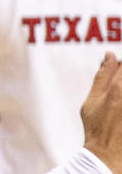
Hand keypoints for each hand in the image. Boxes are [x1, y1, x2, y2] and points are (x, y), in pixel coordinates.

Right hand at [81, 53, 121, 170]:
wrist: (108, 156)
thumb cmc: (97, 128)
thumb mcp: (93, 100)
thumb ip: (102, 76)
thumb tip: (109, 56)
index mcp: (118, 89)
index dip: (120, 65)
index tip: (119, 67)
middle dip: (121, 78)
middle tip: (115, 93)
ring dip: (121, 90)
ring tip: (116, 105)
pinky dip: (121, 104)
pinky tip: (118, 111)